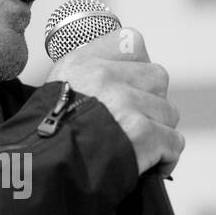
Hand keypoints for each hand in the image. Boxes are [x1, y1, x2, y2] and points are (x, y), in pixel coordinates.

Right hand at [46, 27, 183, 177]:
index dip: (138, 66)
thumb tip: (118, 79)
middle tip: (135, 121)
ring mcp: (126, 104)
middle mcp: (105, 77)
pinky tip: (153, 166)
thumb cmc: (44, 140)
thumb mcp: (56, 92)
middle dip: (152, 101)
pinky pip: (174, 141)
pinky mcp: (143, 134)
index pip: (132, 42)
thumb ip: (87, 78)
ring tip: (139, 147)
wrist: (41, 172)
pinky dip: (167, 157)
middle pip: (157, 77)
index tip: (132, 85)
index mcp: (82, 62)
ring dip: (159, 131)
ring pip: (168, 111)